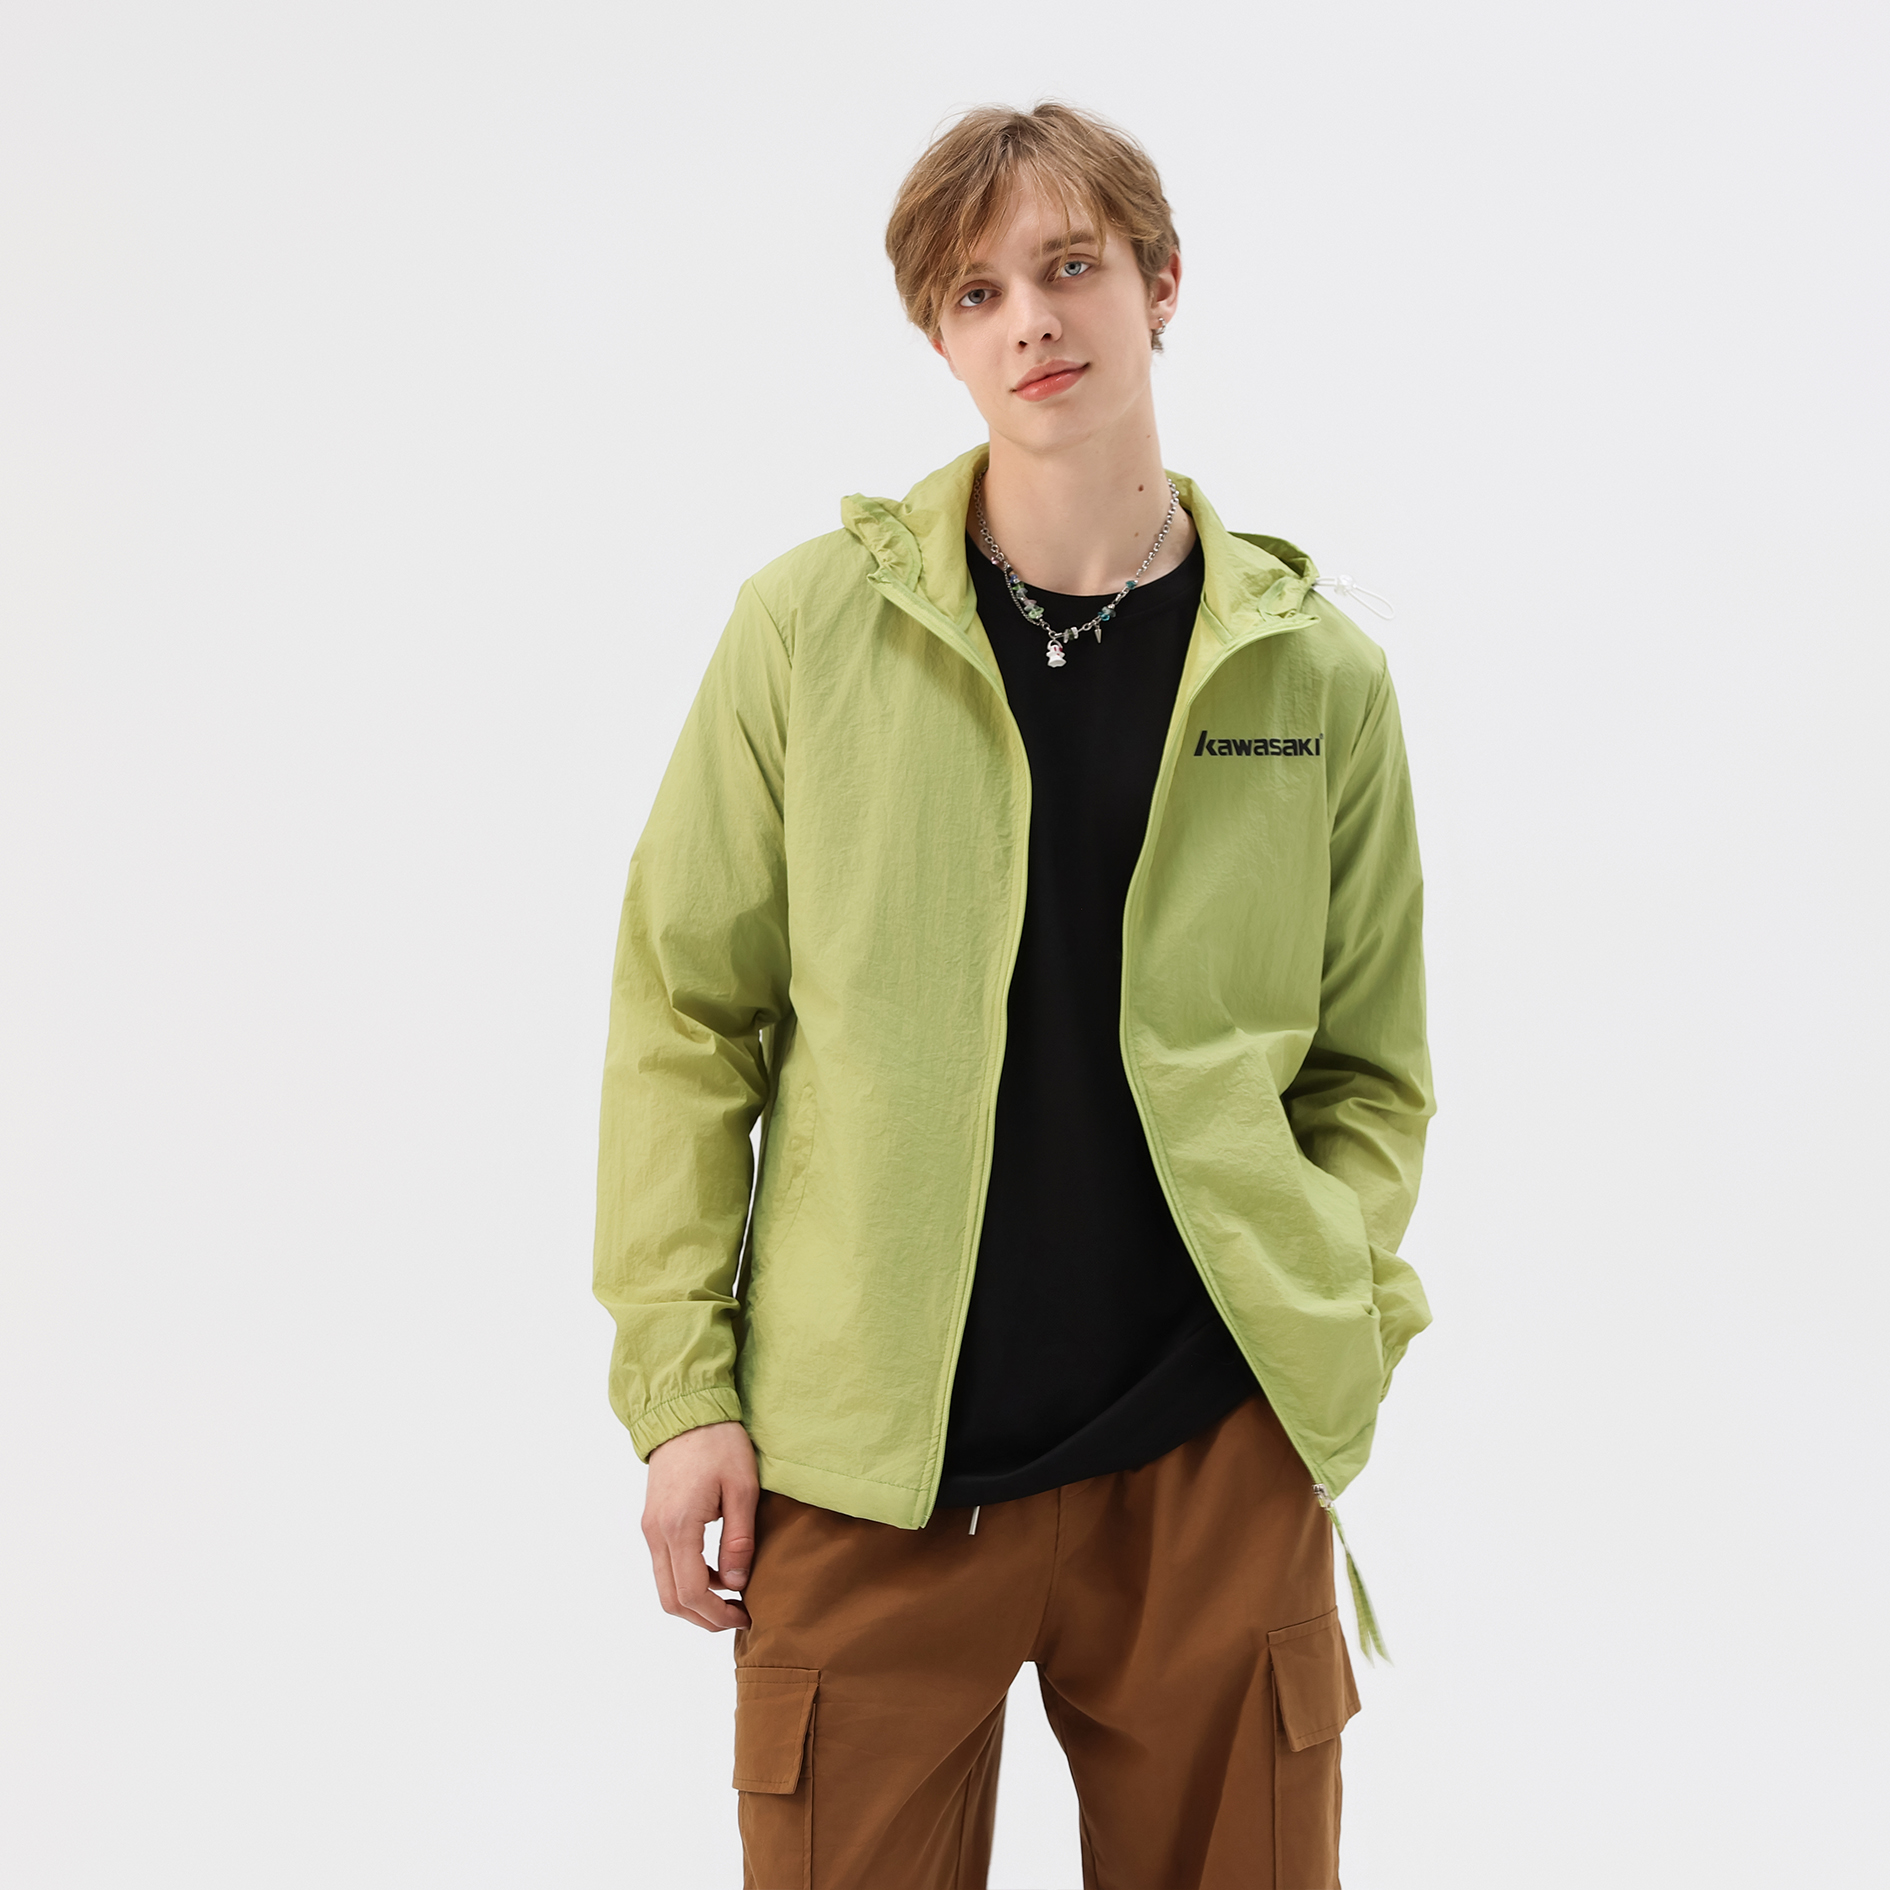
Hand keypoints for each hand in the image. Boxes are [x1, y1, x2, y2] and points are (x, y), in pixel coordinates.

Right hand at [641, 1420, 758, 1631]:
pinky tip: (716, 1572)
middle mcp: (656, 1532)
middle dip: (703, 1618)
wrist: (685, 1411)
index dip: (717, 1614)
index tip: (745, 1616)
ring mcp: (650, 1527)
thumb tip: (736, 1585)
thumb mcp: (742, 1489)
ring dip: (694, 1600)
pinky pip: (664, 1565)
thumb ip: (739, 1540)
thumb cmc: (719, 1444)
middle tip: (737, 1616)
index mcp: (679, 1526)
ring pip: (664, 1585)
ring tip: (731, 1597)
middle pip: (671, 1599)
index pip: (691, 1592)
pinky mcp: (652, 1521)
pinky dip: (687, 1579)